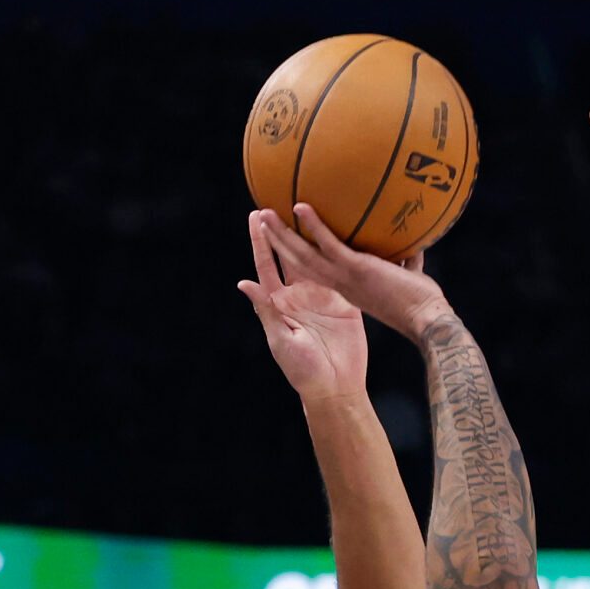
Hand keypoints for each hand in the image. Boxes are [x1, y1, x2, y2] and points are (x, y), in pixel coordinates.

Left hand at [238, 211, 369, 400]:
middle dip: (282, 229)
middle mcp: (299, 295)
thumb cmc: (303, 370)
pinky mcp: (345, 302)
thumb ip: (266, 310)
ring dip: (310, 235)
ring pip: (315, 259)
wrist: (336, 387)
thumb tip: (244, 282)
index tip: (256, 217)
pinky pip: (342, 273)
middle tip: (277, 201)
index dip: (261, 242)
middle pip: (289, 255)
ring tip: (307, 207)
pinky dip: (340, 254)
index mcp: (279, 303)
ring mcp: (323, 297)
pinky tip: (341, 232)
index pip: (267, 265)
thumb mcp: (281, 340)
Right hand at [255, 204, 450, 343]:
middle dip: (277, 242)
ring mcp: (344, 277)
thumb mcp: (406, 275)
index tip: (284, 238)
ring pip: (302, 254)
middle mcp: (338, 284)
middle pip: (296, 262)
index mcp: (345, 287)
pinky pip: (327, 245)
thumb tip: (412, 242)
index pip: (312, 269)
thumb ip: (404, 259)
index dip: (295, 254)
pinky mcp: (355, 270)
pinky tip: (300, 207)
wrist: (426, 320)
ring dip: (282, 233)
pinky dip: (313, 226)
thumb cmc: (420, 302)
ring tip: (264, 214)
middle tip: (261, 221)